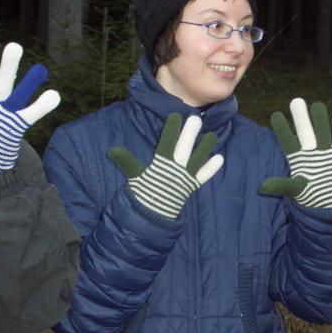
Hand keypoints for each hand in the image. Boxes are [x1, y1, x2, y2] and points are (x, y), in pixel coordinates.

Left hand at [0, 43, 59, 176]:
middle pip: (5, 82)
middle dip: (10, 66)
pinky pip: (33, 113)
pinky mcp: (20, 124)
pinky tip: (54, 95)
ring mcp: (11, 113)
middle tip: (15, 46)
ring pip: (22, 94)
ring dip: (30, 83)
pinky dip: (43, 106)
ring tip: (41, 69)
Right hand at [107, 112, 222, 218]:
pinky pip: (203, 175)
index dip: (172, 129)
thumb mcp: (134, 177)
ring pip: (197, 159)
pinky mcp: (191, 185)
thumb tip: (111, 150)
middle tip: (196, 119)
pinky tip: (219, 158)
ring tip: (212, 136)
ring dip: (205, 147)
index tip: (176, 116)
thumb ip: (126, 161)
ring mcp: (185, 177)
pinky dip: (211, 167)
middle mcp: (175, 169)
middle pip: (183, 148)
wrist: (152, 215)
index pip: (167, 143)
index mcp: (161, 164)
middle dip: (190, 134)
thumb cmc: (143, 193)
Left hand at [260, 98, 331, 207]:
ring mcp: (325, 151)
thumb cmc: (309, 193)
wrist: (330, 200)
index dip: (283, 129)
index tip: (276, 115)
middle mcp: (310, 151)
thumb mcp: (295, 190)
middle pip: (305, 132)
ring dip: (320, 119)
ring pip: (322, 131)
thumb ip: (281, 186)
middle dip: (301, 118)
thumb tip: (261, 188)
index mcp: (297, 159)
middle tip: (296, 101)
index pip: (288, 141)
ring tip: (317, 105)